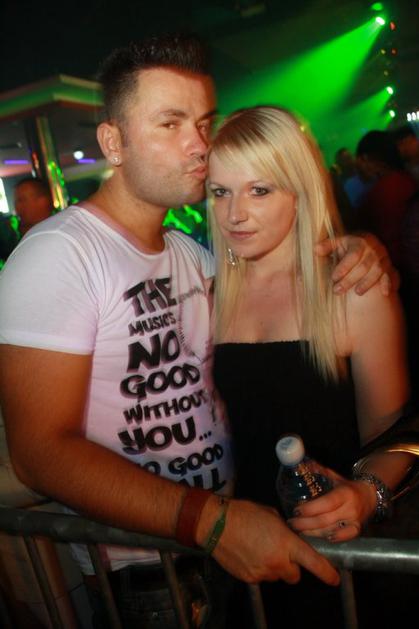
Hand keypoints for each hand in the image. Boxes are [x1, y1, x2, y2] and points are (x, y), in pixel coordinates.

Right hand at [208, 499, 339, 584]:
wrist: (216, 524)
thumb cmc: (245, 513)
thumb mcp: (272, 516)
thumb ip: (286, 532)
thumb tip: (290, 539)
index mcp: (286, 543)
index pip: (313, 562)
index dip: (327, 572)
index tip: (335, 578)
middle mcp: (277, 562)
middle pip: (294, 575)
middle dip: (291, 565)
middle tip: (281, 551)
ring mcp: (263, 572)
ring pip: (276, 575)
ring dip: (274, 566)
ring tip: (259, 548)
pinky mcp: (249, 578)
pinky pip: (261, 577)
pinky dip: (259, 568)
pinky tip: (249, 553)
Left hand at [287, 471, 376, 542]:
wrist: (370, 496)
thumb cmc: (347, 487)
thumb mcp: (334, 477)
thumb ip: (318, 471)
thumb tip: (301, 464)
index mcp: (344, 493)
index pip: (326, 503)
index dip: (311, 508)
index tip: (296, 510)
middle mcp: (350, 508)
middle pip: (325, 520)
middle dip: (306, 523)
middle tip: (292, 523)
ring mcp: (354, 520)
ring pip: (331, 530)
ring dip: (313, 533)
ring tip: (298, 531)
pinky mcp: (357, 529)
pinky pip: (346, 536)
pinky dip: (336, 539)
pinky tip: (323, 540)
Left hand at [315, 233, 396, 296]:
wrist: (367, 247)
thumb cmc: (347, 247)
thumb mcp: (337, 243)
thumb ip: (326, 246)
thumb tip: (315, 249)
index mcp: (360, 241)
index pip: (353, 255)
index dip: (344, 267)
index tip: (333, 278)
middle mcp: (374, 248)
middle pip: (363, 266)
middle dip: (350, 280)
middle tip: (337, 291)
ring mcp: (382, 258)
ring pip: (377, 271)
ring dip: (367, 283)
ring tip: (356, 293)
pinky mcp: (388, 267)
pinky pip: (390, 275)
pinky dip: (388, 284)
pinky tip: (384, 293)